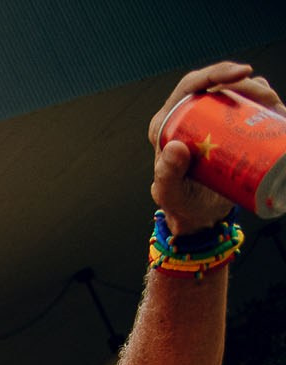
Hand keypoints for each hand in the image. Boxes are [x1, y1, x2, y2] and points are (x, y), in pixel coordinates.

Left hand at [151, 64, 281, 232]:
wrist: (200, 215)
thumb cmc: (180, 204)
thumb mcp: (170, 195)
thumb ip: (167, 177)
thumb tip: (176, 147)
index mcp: (168, 122)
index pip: (191, 85)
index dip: (217, 72)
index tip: (243, 73)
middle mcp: (190, 115)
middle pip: (220, 84)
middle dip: (246, 82)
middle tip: (265, 98)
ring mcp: (213, 121)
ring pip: (239, 93)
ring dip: (261, 93)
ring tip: (273, 109)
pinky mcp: (231, 130)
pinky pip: (252, 108)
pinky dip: (269, 105)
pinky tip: (279, 112)